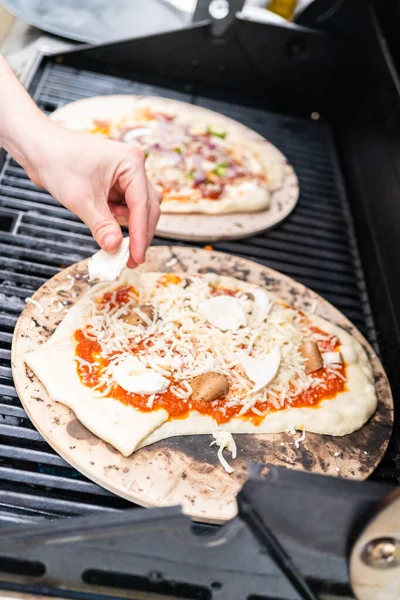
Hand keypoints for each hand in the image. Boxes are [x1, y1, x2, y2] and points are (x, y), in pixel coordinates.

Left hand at [27, 121, 160, 266]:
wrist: (37, 147)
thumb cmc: (58, 162)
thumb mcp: (81, 200)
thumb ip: (101, 226)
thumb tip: (115, 248)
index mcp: (132, 163)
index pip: (142, 206)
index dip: (140, 235)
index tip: (136, 258)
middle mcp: (133, 166)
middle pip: (148, 207)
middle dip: (139, 233)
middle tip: (131, 259)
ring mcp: (126, 174)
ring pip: (139, 207)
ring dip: (128, 224)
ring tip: (107, 230)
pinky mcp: (116, 181)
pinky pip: (126, 205)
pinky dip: (117, 218)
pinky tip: (102, 218)